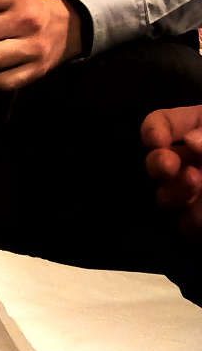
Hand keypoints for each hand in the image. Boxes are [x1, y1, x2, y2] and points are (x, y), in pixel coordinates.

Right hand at [141, 105, 201, 235]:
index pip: (161, 123)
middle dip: (157, 165)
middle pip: (156, 163)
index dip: (154, 130)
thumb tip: (191, 141)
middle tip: (169, 166)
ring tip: (198, 185)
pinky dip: (194, 221)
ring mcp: (194, 195)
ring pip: (165, 198)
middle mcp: (190, 162)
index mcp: (197, 130)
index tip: (156, 141)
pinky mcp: (200, 221)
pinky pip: (186, 227)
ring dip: (176, 193)